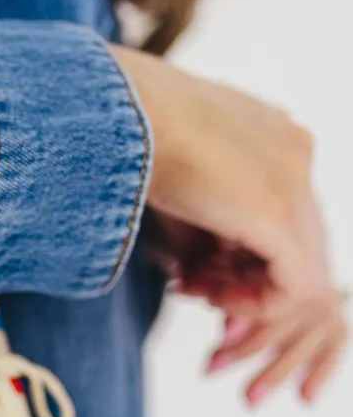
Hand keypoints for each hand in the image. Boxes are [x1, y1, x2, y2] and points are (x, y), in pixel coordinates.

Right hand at [112, 45, 346, 402]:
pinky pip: (296, 285)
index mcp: (271, 133)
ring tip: (192, 290)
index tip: (190, 271)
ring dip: (245, 290)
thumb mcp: (171, 183)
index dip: (238, 255)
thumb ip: (195, 228)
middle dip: (244, 276)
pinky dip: (256, 303)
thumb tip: (192, 272)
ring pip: (300, 264)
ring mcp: (294, 179)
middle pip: (293, 239)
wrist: (115, 113)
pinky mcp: (278, 215)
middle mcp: (294, 152)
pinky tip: (213, 299)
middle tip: (191, 288)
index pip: (278, 213)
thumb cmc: (125, 136)